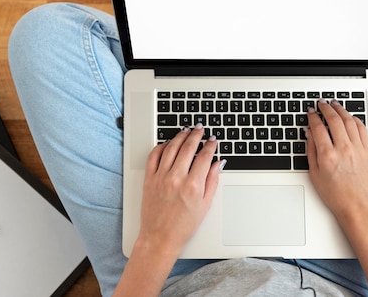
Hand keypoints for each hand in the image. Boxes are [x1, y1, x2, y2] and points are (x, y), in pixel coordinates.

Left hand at [137, 124, 221, 255]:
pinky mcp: (149, 179)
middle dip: (196, 135)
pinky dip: (161, 146)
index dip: (210, 145)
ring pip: (171, 148)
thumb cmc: (183, 226)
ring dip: (180, 136)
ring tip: (186, 131)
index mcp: (193, 185)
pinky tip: (167, 143)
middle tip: (200, 129)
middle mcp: (176, 178)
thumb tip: (218, 164)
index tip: (212, 140)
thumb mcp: (205, 205)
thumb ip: (213, 181)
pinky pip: (154, 156)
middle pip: (188, 147)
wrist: (160, 237)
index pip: (204, 156)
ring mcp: (161, 177)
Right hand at [306, 100, 367, 225]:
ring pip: (349, 120)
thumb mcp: (315, 175)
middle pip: (334, 119)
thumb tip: (310, 134)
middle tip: (321, 103)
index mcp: (327, 156)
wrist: (359, 207)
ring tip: (334, 105)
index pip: (318, 127)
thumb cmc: (337, 196)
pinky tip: (350, 116)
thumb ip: (311, 151)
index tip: (310, 112)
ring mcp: (358, 149)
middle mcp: (344, 149)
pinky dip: (355, 119)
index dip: (312, 116)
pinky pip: (362, 129)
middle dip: (326, 108)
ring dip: (340, 110)